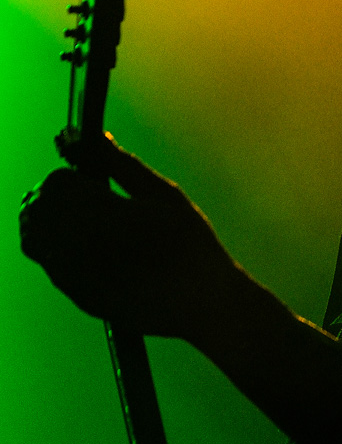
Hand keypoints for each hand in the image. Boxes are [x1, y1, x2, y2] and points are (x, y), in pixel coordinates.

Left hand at [19, 135, 240, 338]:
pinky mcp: (79, 296)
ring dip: (51, 223)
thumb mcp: (163, 195)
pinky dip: (60, 250)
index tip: (90, 180)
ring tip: (84, 222)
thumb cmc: (192, 247)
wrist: (203, 306)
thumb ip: (121, 164)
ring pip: (35, 239)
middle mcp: (82, 248)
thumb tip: (92, 137)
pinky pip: (51, 265)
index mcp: (103, 215)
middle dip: (55, 199)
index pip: (56, 185)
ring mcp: (77, 277)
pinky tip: (94, 250)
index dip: (69, 177)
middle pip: (38, 211)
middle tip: (85, 198)